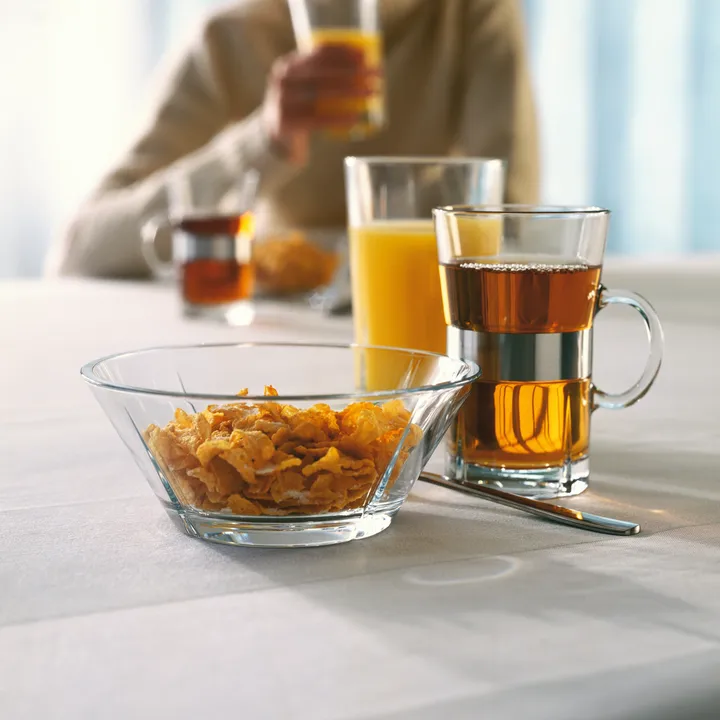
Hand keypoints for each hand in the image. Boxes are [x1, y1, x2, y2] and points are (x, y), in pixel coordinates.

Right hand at [262, 44, 377, 164]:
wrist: (275, 138)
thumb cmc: (299, 109)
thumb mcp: (305, 86)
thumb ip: (324, 75)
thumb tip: (364, 66)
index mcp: (289, 65)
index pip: (318, 52)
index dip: (344, 52)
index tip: (367, 55)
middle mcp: (283, 80)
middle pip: (324, 73)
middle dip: (354, 73)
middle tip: (377, 75)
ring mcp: (282, 102)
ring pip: (322, 96)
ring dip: (351, 93)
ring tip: (372, 94)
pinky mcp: (286, 124)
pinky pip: (318, 120)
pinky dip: (339, 118)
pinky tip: (356, 117)